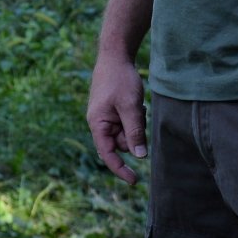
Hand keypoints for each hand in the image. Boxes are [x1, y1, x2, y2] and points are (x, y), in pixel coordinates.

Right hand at [86, 48, 148, 184]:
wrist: (115, 55)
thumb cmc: (120, 79)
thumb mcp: (130, 107)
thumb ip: (134, 132)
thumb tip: (140, 156)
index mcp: (97, 124)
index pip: (108, 155)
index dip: (121, 169)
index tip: (135, 182)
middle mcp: (99, 123)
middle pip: (121, 143)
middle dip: (133, 135)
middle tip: (138, 114)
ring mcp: (106, 116)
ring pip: (126, 133)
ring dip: (135, 125)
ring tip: (136, 105)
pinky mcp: (113, 110)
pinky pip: (127, 123)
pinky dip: (134, 117)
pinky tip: (135, 102)